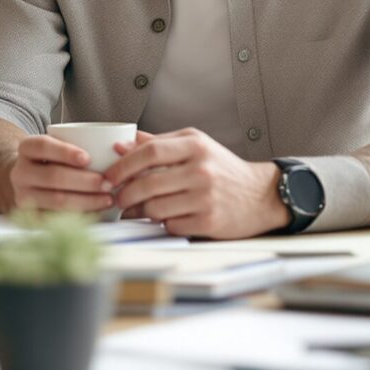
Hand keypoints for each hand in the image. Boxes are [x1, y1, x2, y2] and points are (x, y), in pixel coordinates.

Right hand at [7, 135, 119, 213]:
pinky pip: (57, 220)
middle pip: (53, 176)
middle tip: (108, 183)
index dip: (65, 152)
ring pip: (56, 201)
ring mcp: (23, 197)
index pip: (42, 146)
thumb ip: (82, 142)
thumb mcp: (58, 146)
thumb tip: (123, 145)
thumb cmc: (54, 161)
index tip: (88, 158)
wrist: (29, 183)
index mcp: (26, 149)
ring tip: (108, 199)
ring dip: (86, 201)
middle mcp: (20, 173)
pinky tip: (97, 213)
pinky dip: (80, 217)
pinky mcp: (31, 218)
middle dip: (84, 181)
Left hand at [105, 129, 288, 238]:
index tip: (109, 175)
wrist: (260, 195)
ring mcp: (206, 197)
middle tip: (118, 197)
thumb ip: (159, 143)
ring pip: (155, 208)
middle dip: (125, 193)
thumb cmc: (222, 169)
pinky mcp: (209, 221)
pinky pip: (171, 226)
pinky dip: (164, 223)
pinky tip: (168, 217)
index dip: (123, 165)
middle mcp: (201, 170)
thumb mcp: (195, 146)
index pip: (149, 152)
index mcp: (195, 146)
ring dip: (141, 211)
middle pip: (147, 183)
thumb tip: (122, 144)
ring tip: (139, 209)